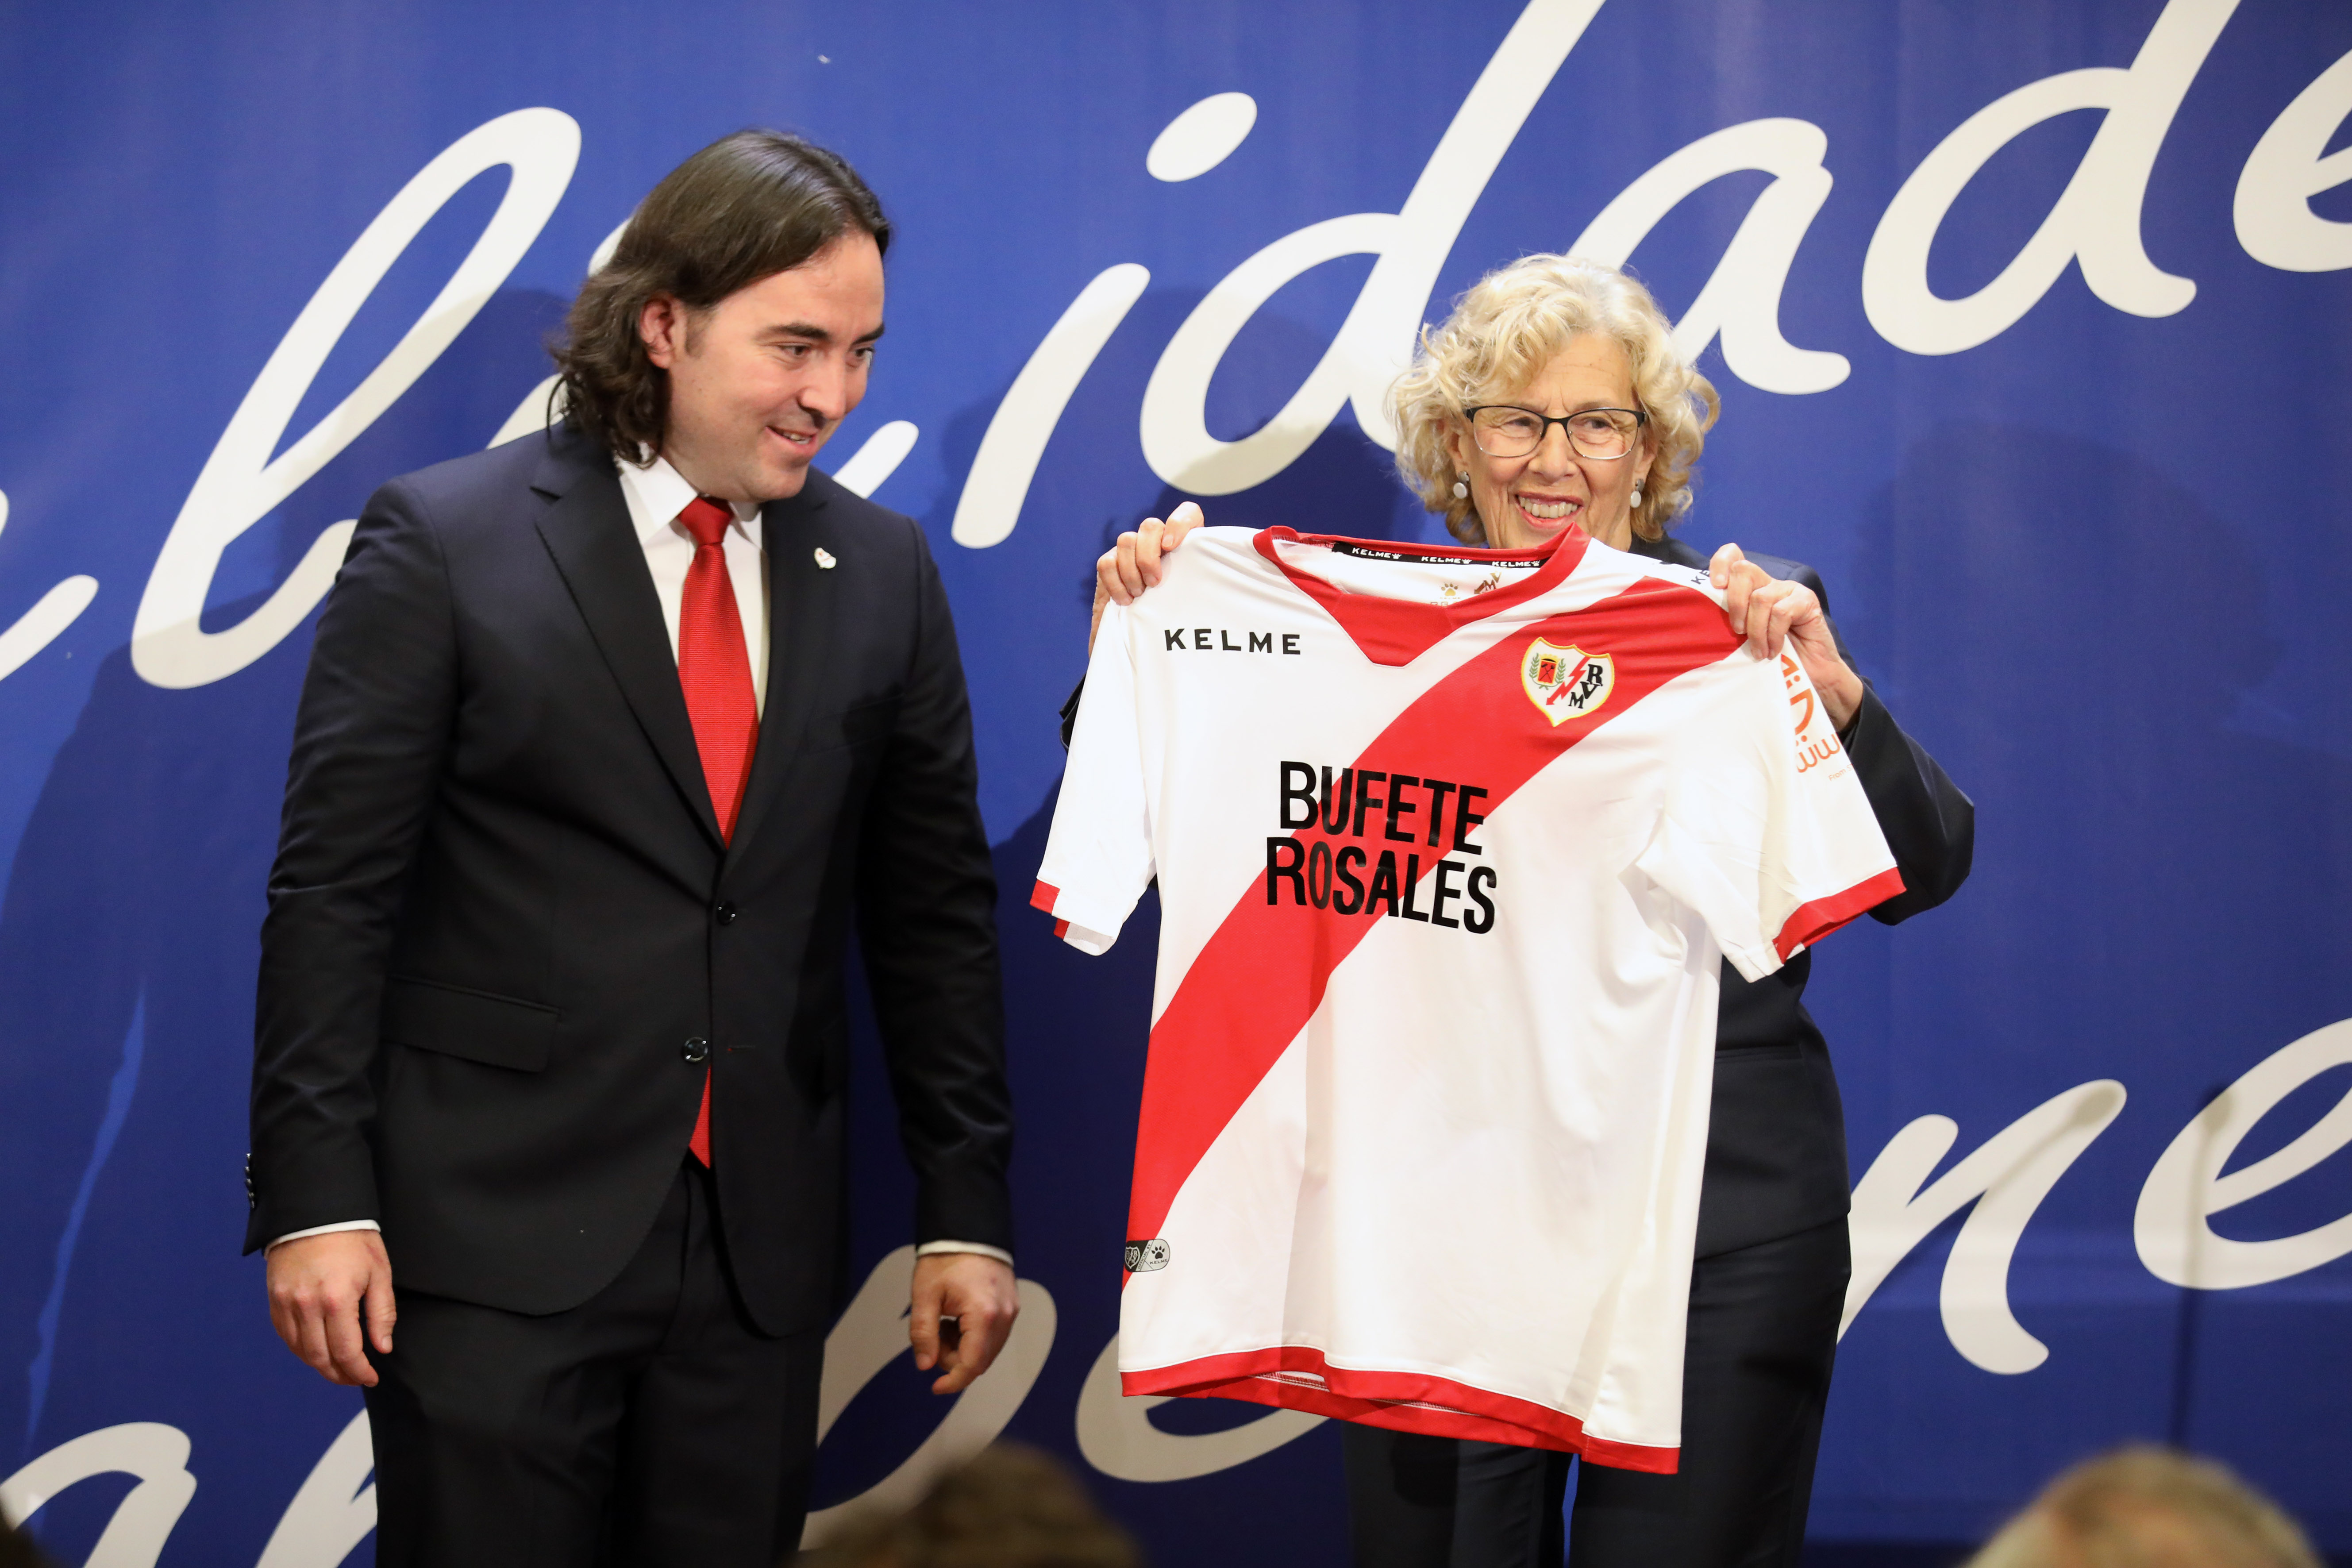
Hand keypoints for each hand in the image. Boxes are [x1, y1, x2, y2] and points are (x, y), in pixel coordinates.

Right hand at [266, 1230, 395, 1387]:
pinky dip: (301, 1349)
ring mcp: (286, 1303)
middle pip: (320, 1358)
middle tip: (355, 1378)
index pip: (347, 1352)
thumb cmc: (354, 1239)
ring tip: (338, 1368)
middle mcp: (307, 1306)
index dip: (359, 1371)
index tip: (370, 1377)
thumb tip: (382, 1347)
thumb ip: (381, 1313)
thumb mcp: (379, 1272)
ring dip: (320, 1365)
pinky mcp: (274, 1298)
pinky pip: (286, 1335)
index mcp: (337, 1300)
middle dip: (340, 1375)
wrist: (316, 1212)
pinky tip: (316, 1351)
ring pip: (301, 1351)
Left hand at [908, 1252, 1019, 1395]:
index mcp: (983, 1314)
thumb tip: (926, 1365)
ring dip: (963, 1348)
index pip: (972, 1364)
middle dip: (954, 1359)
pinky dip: (974, 1337)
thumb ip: (923, 1334)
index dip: (953, 1381)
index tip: (935, 1388)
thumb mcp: (924, 1296)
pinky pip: (994, 1335)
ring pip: (988, 1350)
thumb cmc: (945, 1259)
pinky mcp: (1011, 1305)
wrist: (968, 1230)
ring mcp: (1011, 1310)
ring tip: (945, 1322)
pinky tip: (957, 1318)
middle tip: (933, 1335)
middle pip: (981, 1360)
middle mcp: (1004, 1316)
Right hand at [1090, 502, 1204, 652]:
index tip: (1171, 547)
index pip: (1187, 513)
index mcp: (1185, 545)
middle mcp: (1158, 542)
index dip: (1179, 523)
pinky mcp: (1111, 564)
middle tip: (1155, 583)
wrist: (1146, 644)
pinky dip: (1115, 583)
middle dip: (1149, 555)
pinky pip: (1106, 562)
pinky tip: (1126, 601)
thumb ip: (1204, 582)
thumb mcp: (1197, 602)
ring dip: (1131, 571)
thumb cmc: (1179, 621)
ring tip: (1140, 596)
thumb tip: (1227, 569)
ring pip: (1126, 540)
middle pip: (1150, 525)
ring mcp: (1133, 551)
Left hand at [1710, 543, 1863, 728]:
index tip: (1715, 586)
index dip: (1720, 563)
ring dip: (1755, 630)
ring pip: (1760, 597)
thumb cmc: (1771, 660)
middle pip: (1743, 570)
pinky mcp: (1807, 600)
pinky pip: (1781, 612)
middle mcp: (1768, 583)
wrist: (1810, 676)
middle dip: (1734, 603)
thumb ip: (1729, 622)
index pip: (1733, 557)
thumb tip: (1700, 617)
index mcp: (1750, 588)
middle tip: (1737, 632)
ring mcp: (1789, 589)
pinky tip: (1774, 650)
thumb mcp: (1742, 639)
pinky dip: (1773, 635)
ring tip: (1759, 651)